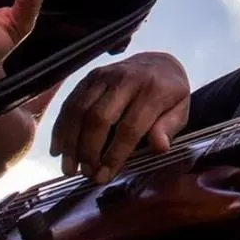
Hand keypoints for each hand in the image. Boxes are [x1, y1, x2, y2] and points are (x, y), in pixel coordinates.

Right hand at [50, 52, 190, 183]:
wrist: (159, 63)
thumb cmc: (169, 93)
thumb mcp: (181, 109)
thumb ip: (169, 127)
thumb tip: (159, 147)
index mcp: (153, 89)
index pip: (130, 127)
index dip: (114, 155)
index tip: (104, 177)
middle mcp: (127, 78)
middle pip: (99, 117)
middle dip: (89, 150)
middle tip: (86, 174)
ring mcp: (106, 74)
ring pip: (80, 109)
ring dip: (70, 141)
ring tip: (69, 167)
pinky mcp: (91, 75)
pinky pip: (71, 101)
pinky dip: (61, 126)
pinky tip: (58, 148)